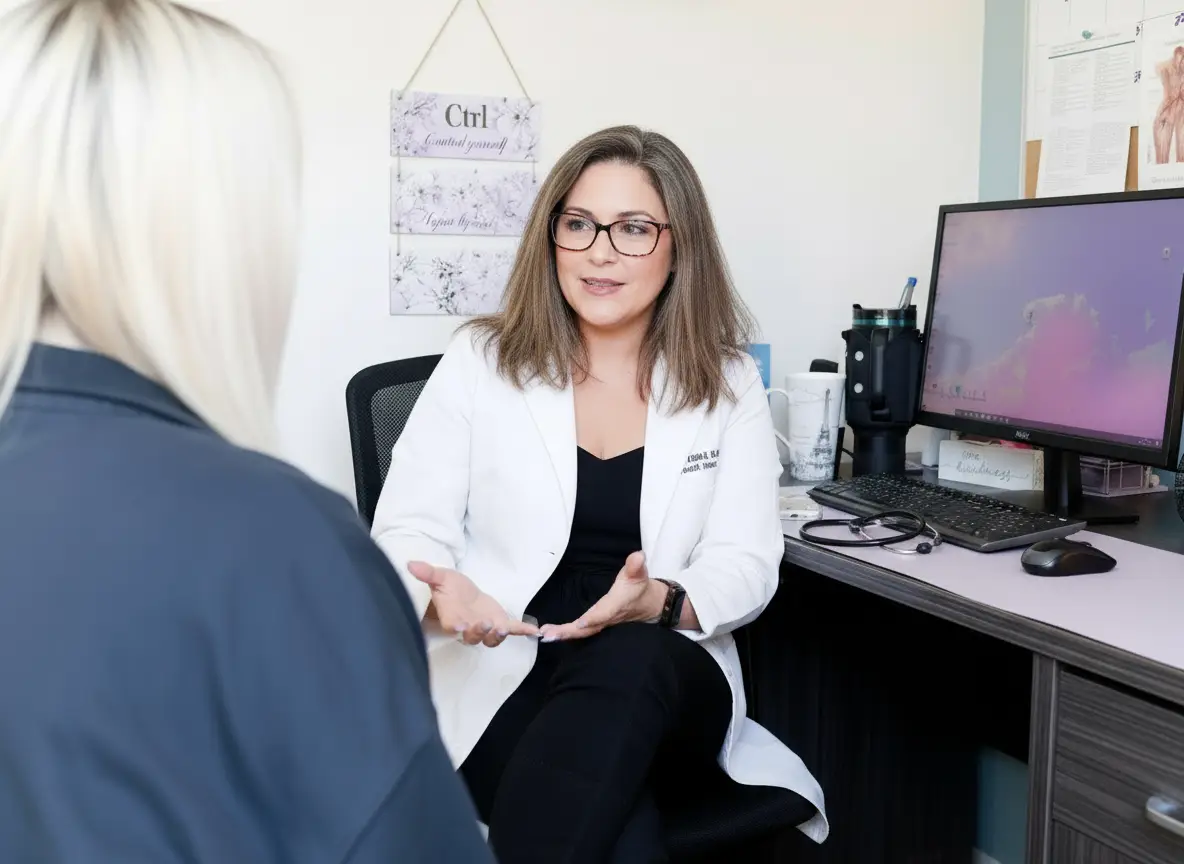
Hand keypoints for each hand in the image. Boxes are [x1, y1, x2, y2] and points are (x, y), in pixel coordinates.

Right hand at [408, 561, 538, 646]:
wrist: (464, 596)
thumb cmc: (450, 589)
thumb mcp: (440, 577)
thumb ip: (428, 573)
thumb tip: (410, 564)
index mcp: (451, 617)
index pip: (451, 625)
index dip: (454, 626)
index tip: (457, 625)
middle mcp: (468, 628)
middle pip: (472, 636)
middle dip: (478, 632)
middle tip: (485, 624)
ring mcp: (486, 629)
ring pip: (490, 638)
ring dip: (497, 636)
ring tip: (504, 629)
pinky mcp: (500, 625)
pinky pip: (512, 630)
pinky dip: (523, 631)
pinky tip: (535, 631)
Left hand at [538, 551, 665, 641]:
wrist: (647, 604)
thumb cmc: (638, 586)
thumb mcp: (639, 573)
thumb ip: (635, 565)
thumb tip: (638, 556)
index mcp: (616, 604)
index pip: (605, 612)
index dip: (594, 618)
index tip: (580, 623)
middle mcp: (607, 617)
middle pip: (588, 628)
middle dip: (569, 632)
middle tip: (548, 634)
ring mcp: (601, 624)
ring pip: (582, 632)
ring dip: (564, 634)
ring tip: (545, 634)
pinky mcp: (596, 625)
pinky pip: (580, 632)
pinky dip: (566, 634)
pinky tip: (550, 634)